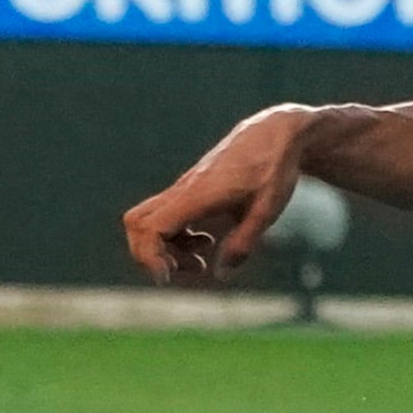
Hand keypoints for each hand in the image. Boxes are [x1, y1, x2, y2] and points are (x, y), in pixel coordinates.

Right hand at [120, 105, 312, 282]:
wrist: (275, 134)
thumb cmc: (273, 168)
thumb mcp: (267, 210)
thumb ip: (244, 242)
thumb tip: (221, 273)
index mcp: (198, 194)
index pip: (152, 227)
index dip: (150, 256)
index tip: (167, 278)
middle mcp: (184, 190)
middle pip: (137, 223)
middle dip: (150, 255)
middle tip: (185, 270)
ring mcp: (185, 189)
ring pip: (150, 221)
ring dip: (167, 249)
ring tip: (201, 263)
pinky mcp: (191, 190)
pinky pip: (166, 216)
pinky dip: (176, 237)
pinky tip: (206, 242)